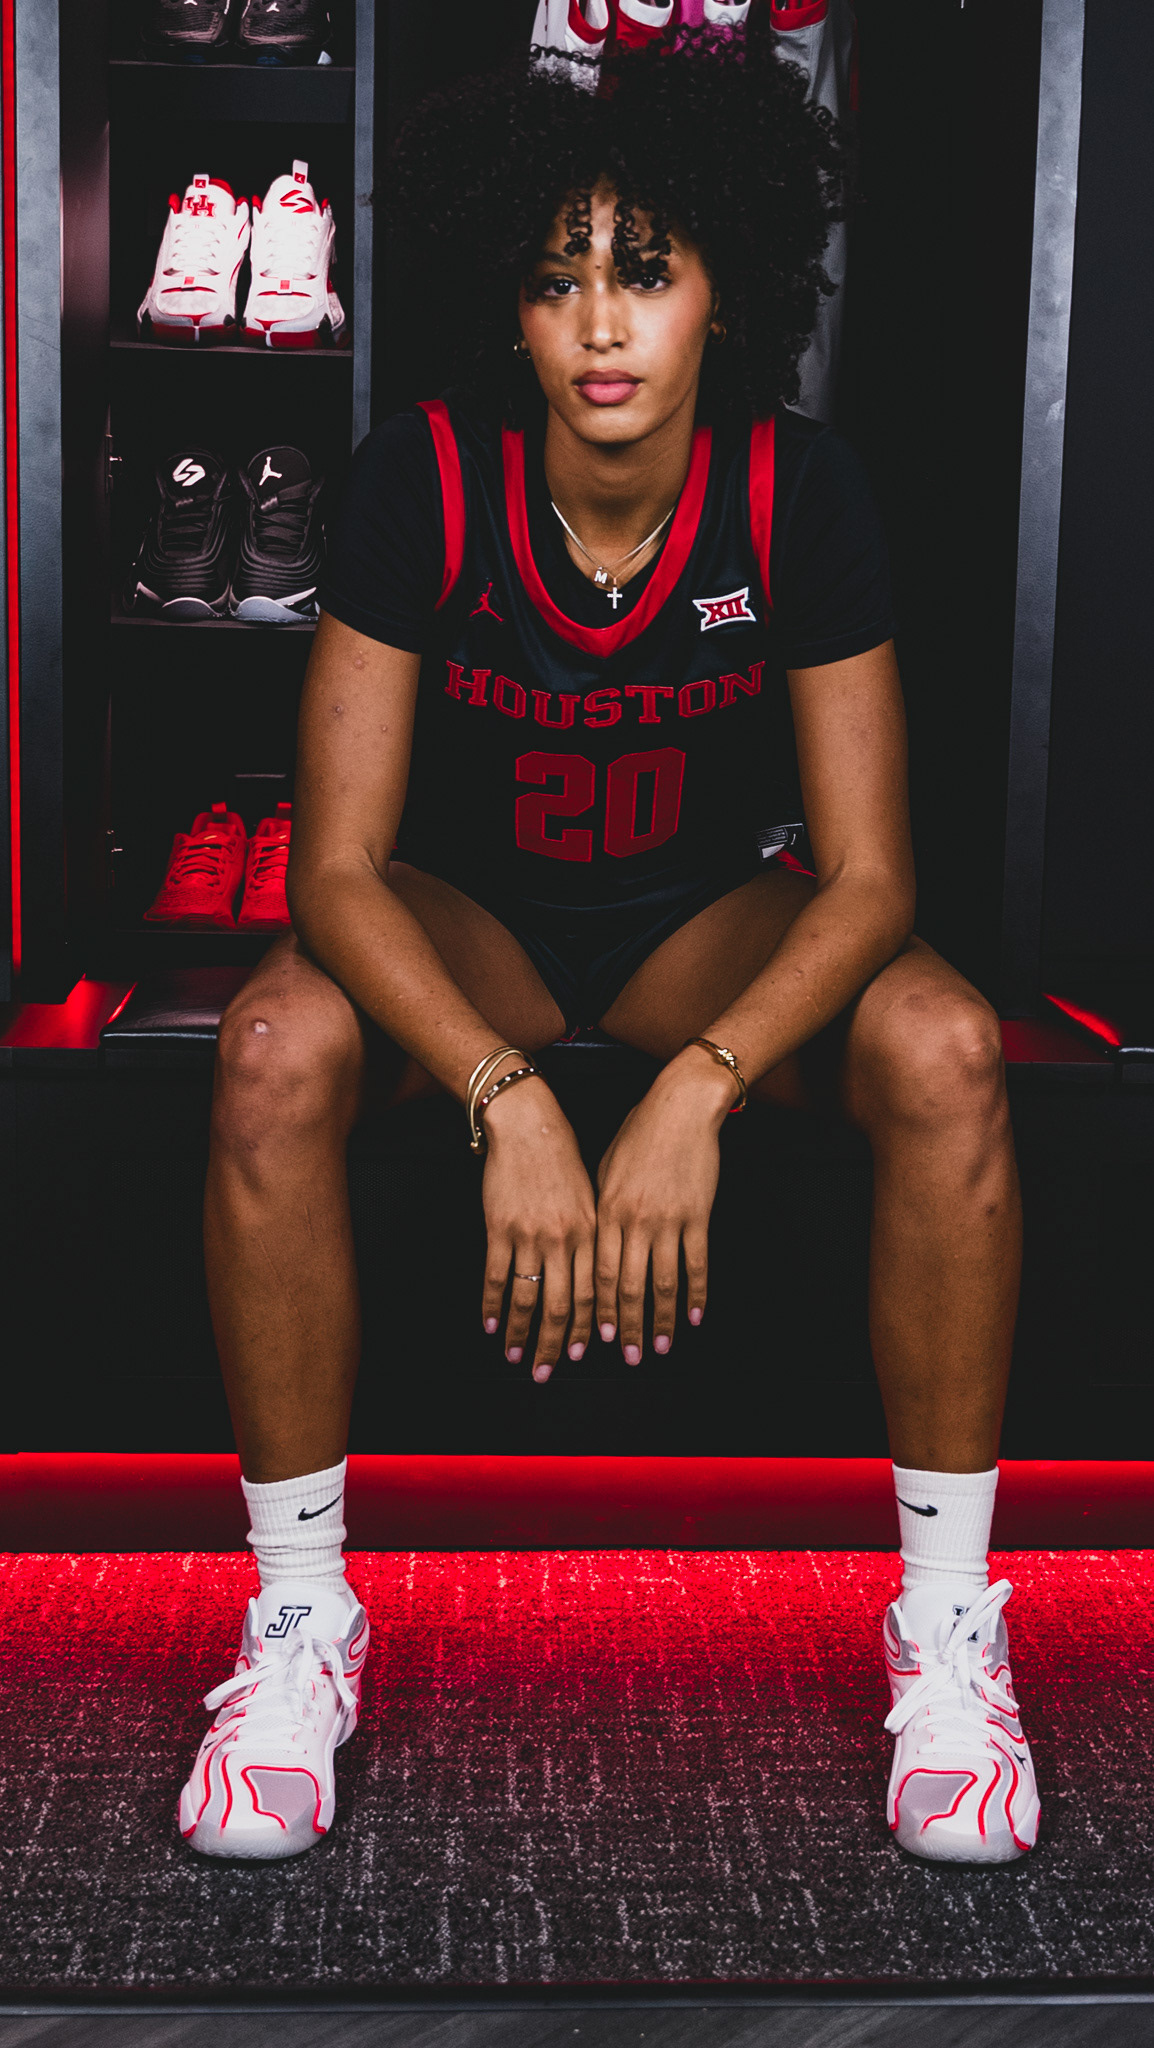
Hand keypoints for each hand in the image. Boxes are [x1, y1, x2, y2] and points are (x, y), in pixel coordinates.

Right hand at [480, 1077, 597, 1381]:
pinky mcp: (500, 1227)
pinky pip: (496, 1276)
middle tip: (547, 1373)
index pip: (593, 1293)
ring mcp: (530, 1235)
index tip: (583, 1356)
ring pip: (528, 1297)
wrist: (529, 1124)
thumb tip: (597, 1271)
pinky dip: (492, 1304)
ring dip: (521, 1333)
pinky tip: (489, 1325)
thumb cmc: (563, 1155)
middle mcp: (564, 1239)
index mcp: (592, 1232)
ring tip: (516, 1358)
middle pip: (563, 1306)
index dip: (588, 1330)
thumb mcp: (592, 1193)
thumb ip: (594, 1233)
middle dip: (556, 1345)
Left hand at [595, 1051, 735, 1361]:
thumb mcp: (606, 1168)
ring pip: (662, 1283)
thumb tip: (595, 1240)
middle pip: (628, 1288)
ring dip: (660, 1321)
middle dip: (625, 1328)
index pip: (598, 1274)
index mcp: (606, 1211)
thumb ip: (600, 1208)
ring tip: (659, 1348)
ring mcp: (668, 1220)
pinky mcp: (698, 1215)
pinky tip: (695, 1316)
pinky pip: (696, 1263)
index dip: (596, 1311)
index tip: (593, 1339)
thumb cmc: (639, 1131)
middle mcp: (634, 1221)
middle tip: (626, 1358)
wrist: (679, 1105)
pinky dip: (696, 1294)